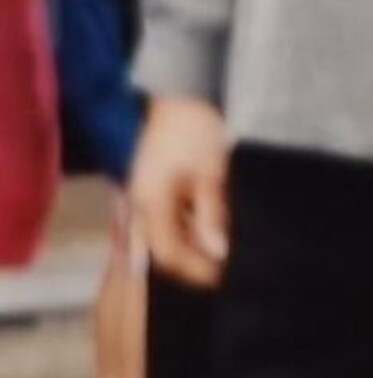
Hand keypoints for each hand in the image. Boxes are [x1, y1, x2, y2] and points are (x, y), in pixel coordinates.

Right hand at [130, 97, 229, 286]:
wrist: (158, 100)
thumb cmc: (185, 129)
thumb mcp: (208, 168)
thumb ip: (211, 212)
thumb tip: (218, 252)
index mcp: (151, 206)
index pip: (171, 256)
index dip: (198, 270)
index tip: (225, 277)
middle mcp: (138, 210)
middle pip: (165, 252)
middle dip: (194, 263)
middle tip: (228, 267)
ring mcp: (137, 203)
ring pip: (163, 238)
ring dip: (191, 246)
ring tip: (224, 249)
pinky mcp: (144, 194)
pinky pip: (161, 224)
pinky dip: (184, 230)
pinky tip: (207, 229)